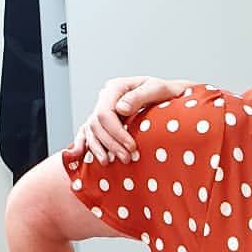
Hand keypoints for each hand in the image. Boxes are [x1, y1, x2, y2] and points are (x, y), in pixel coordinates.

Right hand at [63, 76, 188, 164]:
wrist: (172, 97)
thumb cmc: (167, 93)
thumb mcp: (158, 89)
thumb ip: (139, 96)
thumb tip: (121, 109)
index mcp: (116, 88)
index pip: (105, 113)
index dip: (116, 132)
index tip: (132, 147)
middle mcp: (106, 98)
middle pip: (97, 124)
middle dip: (110, 144)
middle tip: (127, 159)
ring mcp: (103, 110)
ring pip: (91, 131)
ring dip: (98, 148)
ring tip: (109, 163)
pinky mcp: (104, 122)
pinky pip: (87, 132)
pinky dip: (83, 143)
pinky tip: (79, 155)